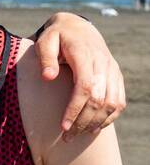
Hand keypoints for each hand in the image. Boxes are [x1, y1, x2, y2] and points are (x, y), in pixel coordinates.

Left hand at [34, 13, 125, 138]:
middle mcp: (103, 64)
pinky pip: (119, 101)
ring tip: (78, 135)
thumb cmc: (56, 36)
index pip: (85, 87)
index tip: (63, 126)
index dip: (75, 109)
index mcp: (85, 55)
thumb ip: (45, 57)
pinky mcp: (116, 77)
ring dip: (97, 122)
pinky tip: (95, 127)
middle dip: (83, 121)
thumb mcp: (45, 41)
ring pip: (112, 103)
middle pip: (99, 99)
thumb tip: (48, 77)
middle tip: (67, 137)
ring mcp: (112, 71)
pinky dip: (110, 117)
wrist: (78, 27)